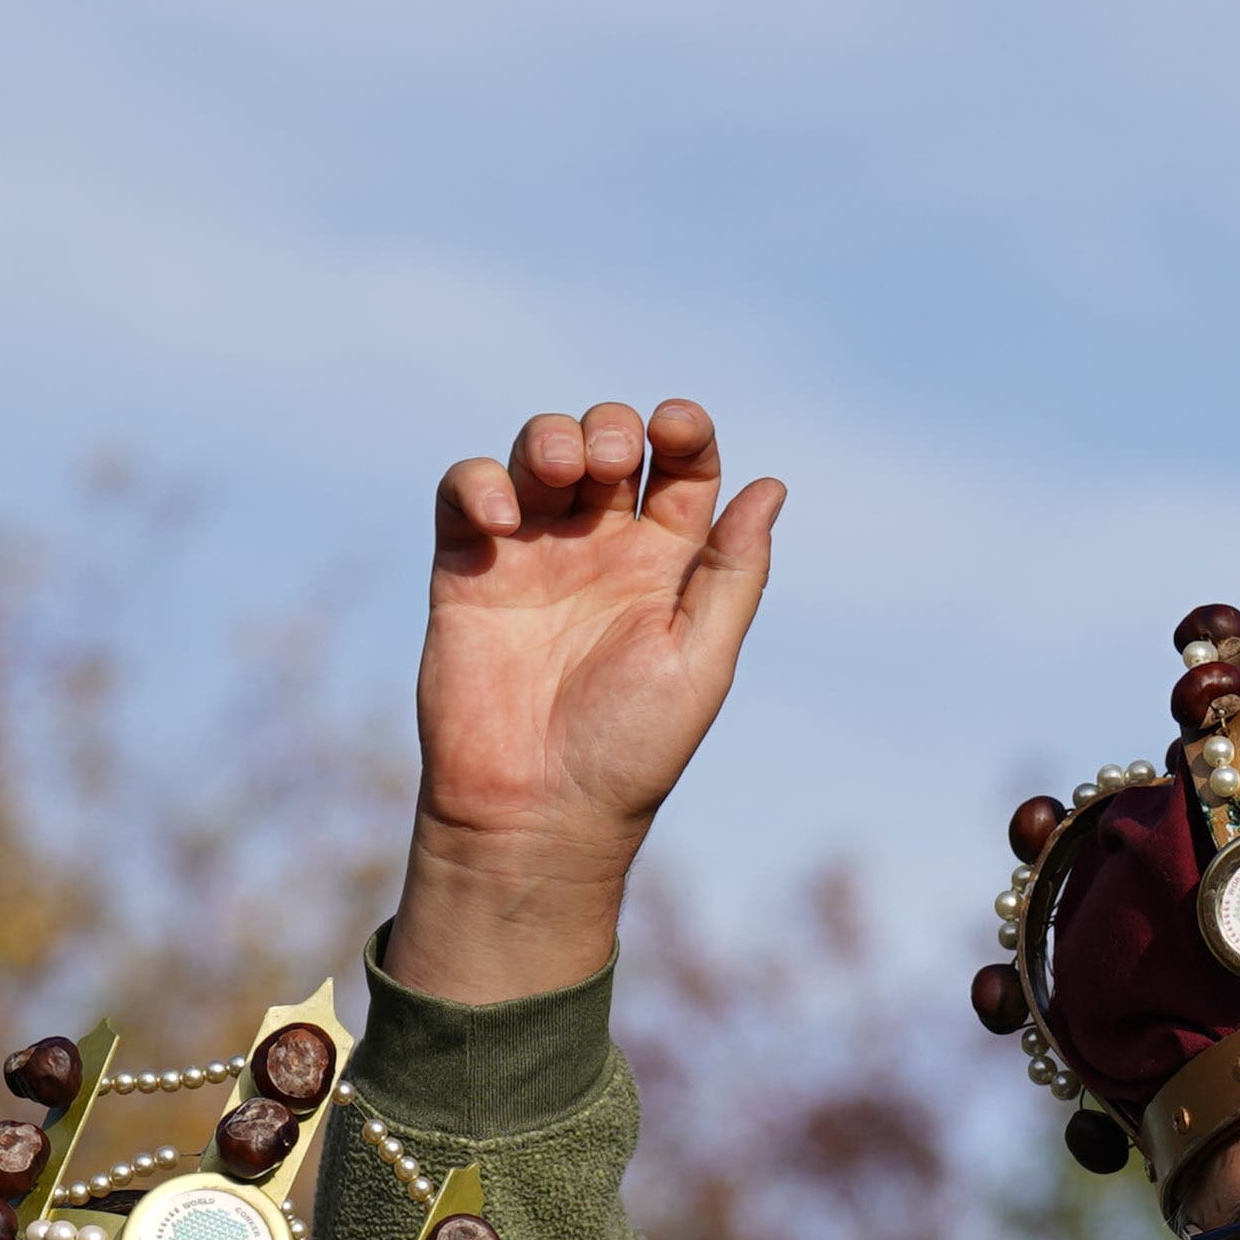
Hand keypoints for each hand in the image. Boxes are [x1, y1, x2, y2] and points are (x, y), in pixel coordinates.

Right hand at [390, 399, 783, 1004]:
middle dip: (610, 429)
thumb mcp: (700, 660)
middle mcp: (600, 549)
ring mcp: (532, 553)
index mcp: (665, 565)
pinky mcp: (468, 567)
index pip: (683, 466)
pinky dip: (480, 481)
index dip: (684, 429)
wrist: (534, 812)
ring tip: (558, 474)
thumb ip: (732, 573)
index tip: (676, 428)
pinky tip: (501, 519)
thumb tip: (772, 486)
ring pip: (538, 451)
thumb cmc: (629, 750)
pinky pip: (466, 491)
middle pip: (609, 443)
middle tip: (609, 468)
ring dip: (550, 437)